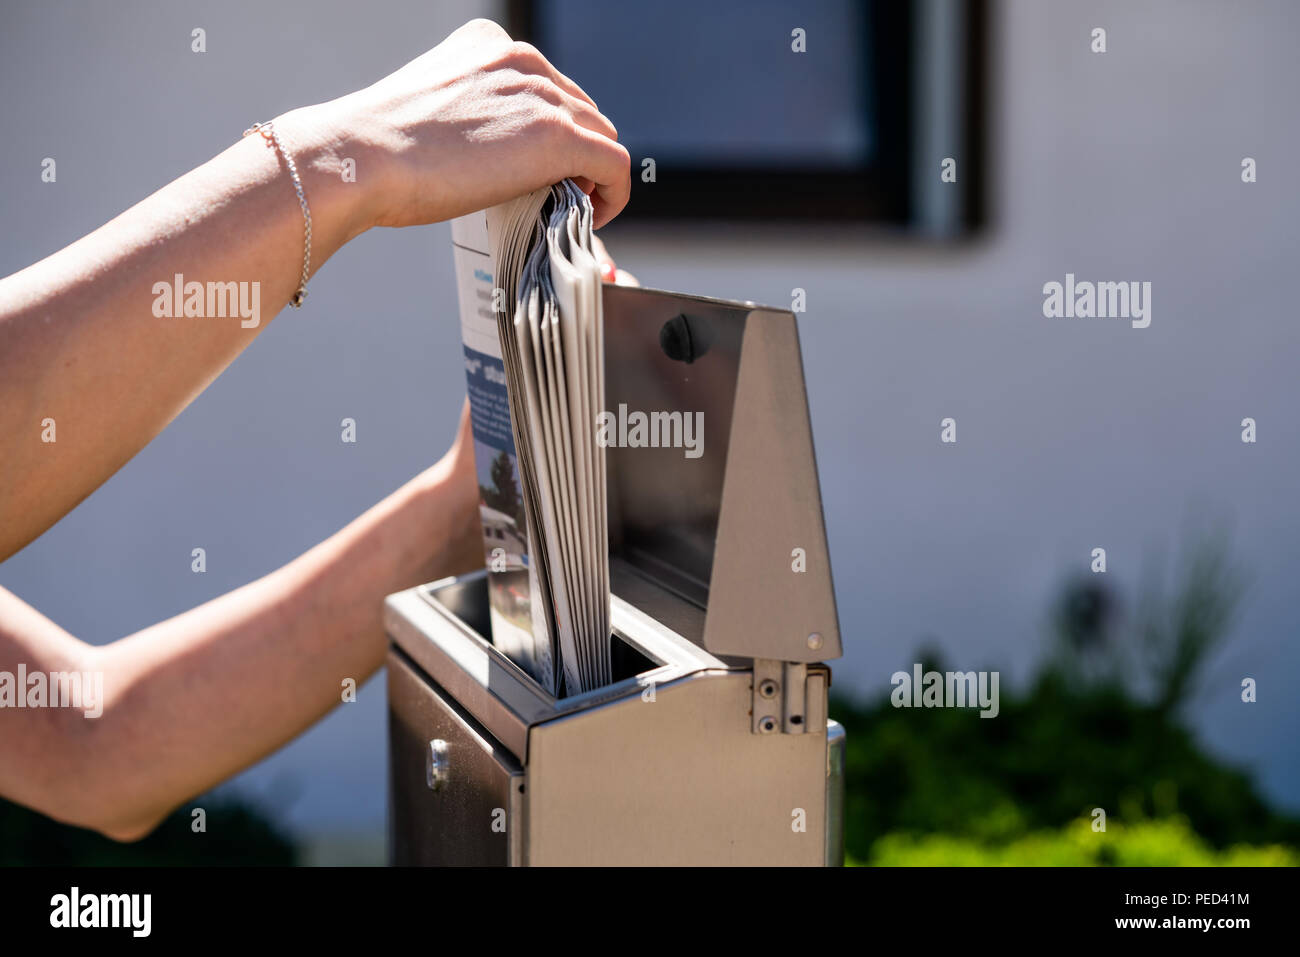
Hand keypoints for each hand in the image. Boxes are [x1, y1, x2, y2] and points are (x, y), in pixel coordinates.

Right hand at [287, 19, 629, 231]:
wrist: (362, 156)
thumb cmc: (380, 151)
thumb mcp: (434, 113)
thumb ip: (476, 118)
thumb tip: (495, 159)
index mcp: (490, 45)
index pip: (550, 89)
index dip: (555, 134)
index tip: (544, 169)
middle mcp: (522, 60)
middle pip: (581, 112)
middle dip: (577, 155)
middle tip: (561, 196)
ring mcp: (542, 96)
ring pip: (601, 137)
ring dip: (594, 175)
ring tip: (572, 209)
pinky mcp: (557, 137)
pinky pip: (615, 166)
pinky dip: (615, 194)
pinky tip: (596, 217)